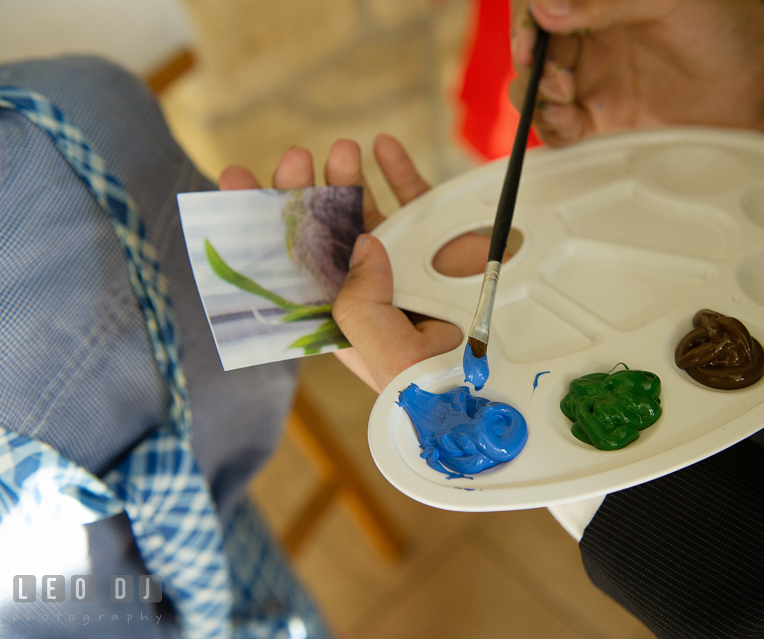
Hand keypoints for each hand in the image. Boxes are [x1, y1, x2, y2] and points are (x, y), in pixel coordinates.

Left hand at [220, 136, 488, 391]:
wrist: (496, 378)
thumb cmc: (431, 380)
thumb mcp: (385, 354)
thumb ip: (360, 306)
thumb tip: (363, 244)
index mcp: (339, 314)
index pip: (289, 265)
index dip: (259, 226)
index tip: (235, 183)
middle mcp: (364, 283)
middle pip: (322, 230)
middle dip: (303, 193)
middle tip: (294, 161)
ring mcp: (401, 260)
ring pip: (364, 210)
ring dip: (346, 178)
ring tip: (340, 150)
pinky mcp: (440, 243)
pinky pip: (416, 201)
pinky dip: (399, 172)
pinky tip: (384, 146)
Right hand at [511, 0, 763, 159]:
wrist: (763, 91)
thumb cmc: (729, 30)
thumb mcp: (673, 0)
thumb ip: (610, 1)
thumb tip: (549, 8)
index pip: (544, 1)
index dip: (528, 15)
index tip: (535, 28)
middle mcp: (590, 35)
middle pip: (532, 44)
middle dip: (528, 56)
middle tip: (548, 66)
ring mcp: (591, 79)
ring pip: (536, 86)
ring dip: (534, 92)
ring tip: (563, 93)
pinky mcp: (600, 121)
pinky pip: (557, 126)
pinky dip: (550, 126)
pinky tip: (567, 121)